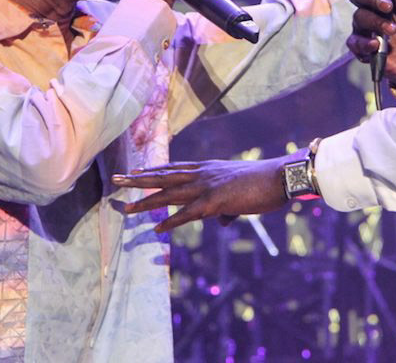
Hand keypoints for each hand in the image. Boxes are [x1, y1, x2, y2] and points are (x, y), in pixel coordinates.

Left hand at [112, 156, 290, 231]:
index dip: (153, 170)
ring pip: (169, 194)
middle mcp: (203, 174)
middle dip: (138, 180)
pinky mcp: (215, 202)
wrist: (280, 177)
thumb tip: (222, 222)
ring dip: (145, 202)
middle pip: (163, 176)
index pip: (174, 167)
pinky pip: (188, 214)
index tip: (135, 172)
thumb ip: (227, 208)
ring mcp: (207, 186)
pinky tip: (156, 228)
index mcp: (209, 168)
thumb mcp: (240, 192)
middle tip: (115, 179)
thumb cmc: (264, 183)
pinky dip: (171, 221)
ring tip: (125, 208)